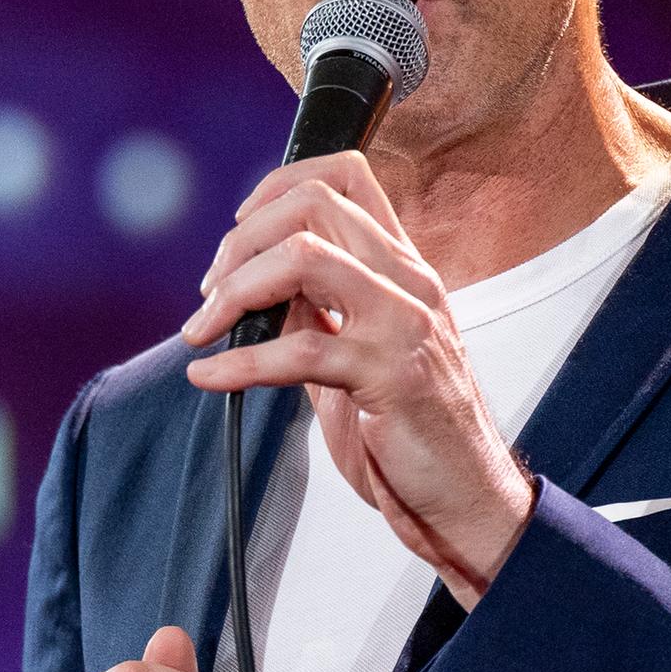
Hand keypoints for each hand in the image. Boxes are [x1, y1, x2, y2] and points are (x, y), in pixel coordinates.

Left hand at [175, 151, 534, 603]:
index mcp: (403, 267)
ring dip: (233, 290)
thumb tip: (250, 291)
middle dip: (240, 242)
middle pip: (312, 205)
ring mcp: (404, 324)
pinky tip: (209, 377)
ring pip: (302, 257)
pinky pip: (297, 350)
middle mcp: (409, 281)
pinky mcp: (391, 376)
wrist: (466, 496)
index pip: (347, 175)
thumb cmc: (410, 428)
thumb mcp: (357, 353)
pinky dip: (237, 362)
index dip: (277, 187)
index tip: (238, 233)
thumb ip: (314, 312)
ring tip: (203, 330)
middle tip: (209, 293)